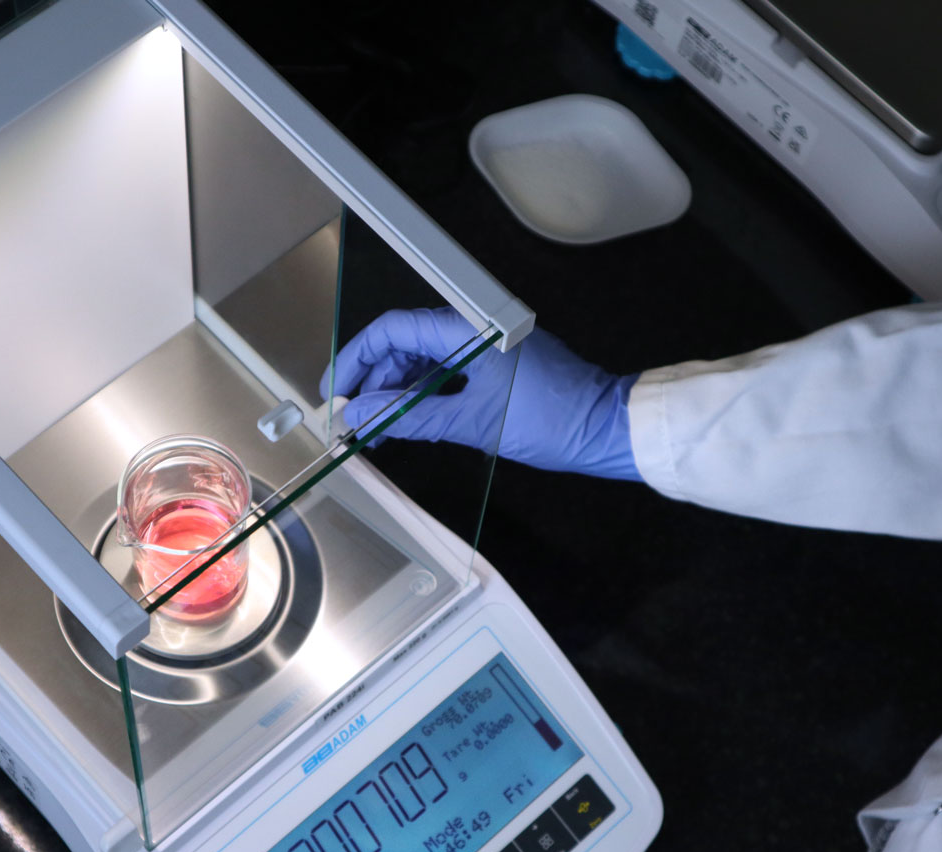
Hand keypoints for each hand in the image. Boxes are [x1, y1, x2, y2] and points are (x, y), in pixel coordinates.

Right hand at [324, 307, 640, 478]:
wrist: (605, 428)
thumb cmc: (553, 419)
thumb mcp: (474, 422)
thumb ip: (411, 416)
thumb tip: (362, 416)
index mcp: (467, 329)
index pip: (392, 331)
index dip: (356, 360)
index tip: (336, 392)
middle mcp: (472, 329)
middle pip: (403, 346)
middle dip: (372, 384)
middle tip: (350, 420)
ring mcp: (483, 347)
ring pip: (422, 363)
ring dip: (395, 395)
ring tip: (372, 432)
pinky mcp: (494, 366)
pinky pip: (445, 374)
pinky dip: (421, 398)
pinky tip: (403, 424)